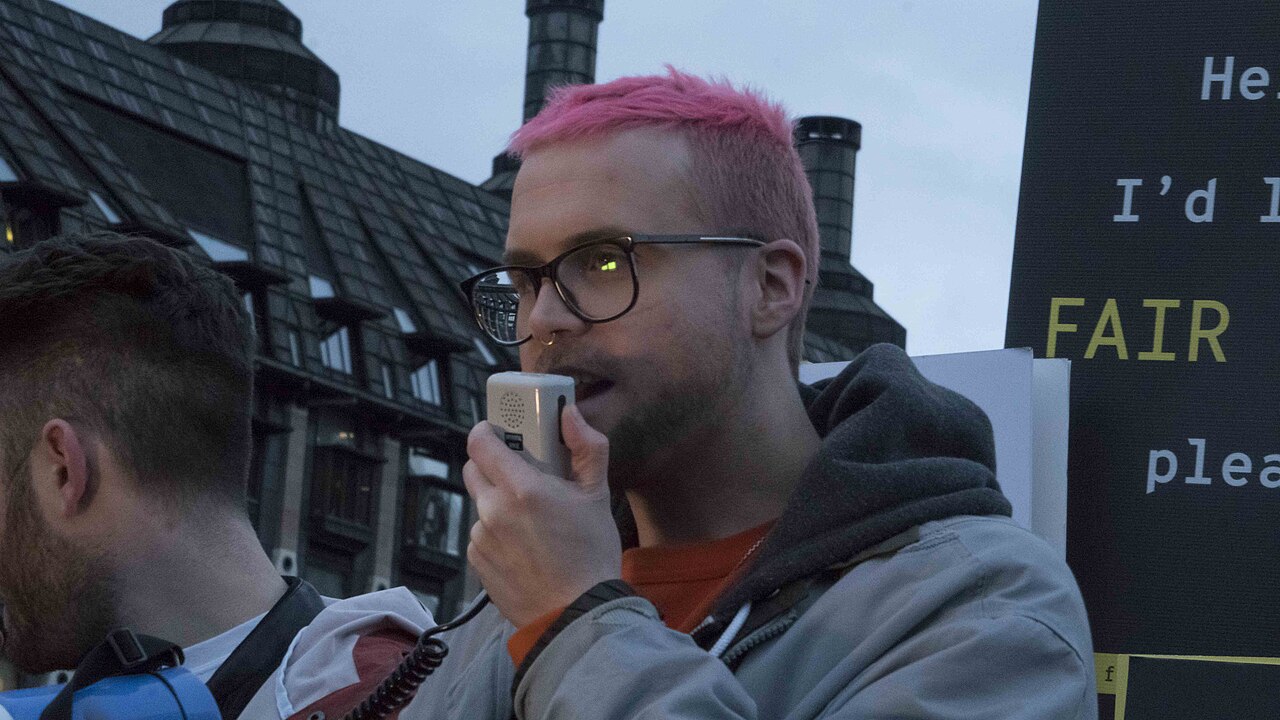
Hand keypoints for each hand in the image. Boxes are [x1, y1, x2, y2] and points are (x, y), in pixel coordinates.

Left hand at [463, 405, 621, 627]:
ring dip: (498, 503)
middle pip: (474, 469)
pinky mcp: (477, 562)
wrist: (577, 615)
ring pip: (480, 504)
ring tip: (532, 521)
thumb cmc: (591, 554)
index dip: (486, 431)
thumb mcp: (598, 495)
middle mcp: (493, 510)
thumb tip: (570, 413)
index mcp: (521, 488)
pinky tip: (524, 547)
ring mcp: (481, 538)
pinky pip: (480, 534)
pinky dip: (496, 533)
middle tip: (523, 473)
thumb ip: (587, 447)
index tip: (499, 431)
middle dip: (493, 465)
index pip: (479, 442)